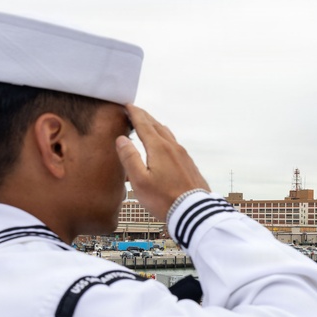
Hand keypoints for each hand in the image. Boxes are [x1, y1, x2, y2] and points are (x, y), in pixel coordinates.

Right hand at [116, 106, 208, 221]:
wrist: (193, 211)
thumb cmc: (163, 199)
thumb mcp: (140, 180)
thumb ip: (129, 158)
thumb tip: (122, 138)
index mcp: (159, 148)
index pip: (144, 125)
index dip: (134, 114)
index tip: (127, 105)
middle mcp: (172, 147)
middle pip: (156, 126)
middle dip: (144, 117)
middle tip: (135, 111)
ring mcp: (183, 155)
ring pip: (167, 134)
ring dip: (155, 126)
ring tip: (148, 124)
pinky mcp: (189, 164)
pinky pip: (174, 144)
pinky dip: (164, 138)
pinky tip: (164, 144)